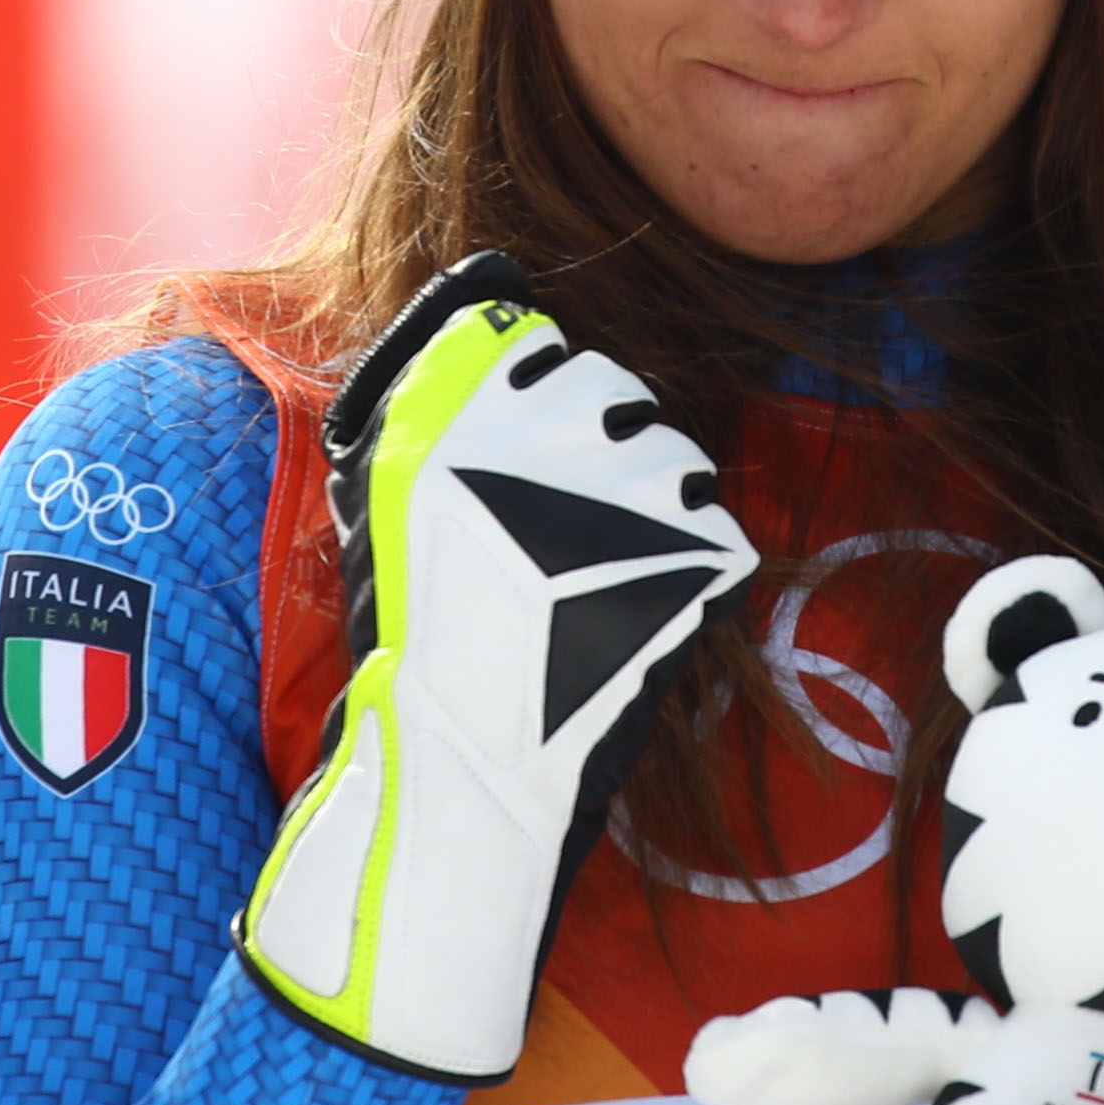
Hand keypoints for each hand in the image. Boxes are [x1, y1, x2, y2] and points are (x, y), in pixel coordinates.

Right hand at [238, 254, 746, 1079]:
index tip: (539, 446)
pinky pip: (715, 529)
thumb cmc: (411, 634)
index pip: (547, 355)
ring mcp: (637, 487)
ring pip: (678, 456)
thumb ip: (432, 420)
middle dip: (608, 443)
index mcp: (476, 406)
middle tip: (580, 513)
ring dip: (657, 497)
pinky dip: (693, 562)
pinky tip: (647, 607)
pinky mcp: (696, 551)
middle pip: (620, 396)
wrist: (464, 749)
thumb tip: (478, 357)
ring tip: (617, 566)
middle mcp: (561, 430)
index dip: (549, 401)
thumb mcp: (388, 503)